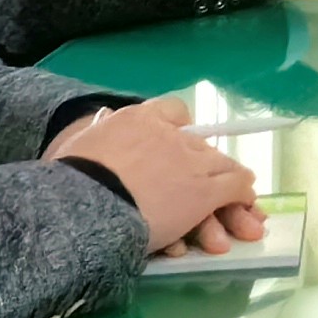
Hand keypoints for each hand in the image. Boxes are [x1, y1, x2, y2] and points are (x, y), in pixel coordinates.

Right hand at [49, 99, 267, 256]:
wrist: (85, 206)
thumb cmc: (70, 182)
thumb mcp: (76, 146)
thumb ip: (97, 138)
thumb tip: (100, 126)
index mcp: (136, 120)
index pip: (170, 111)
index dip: (179, 127)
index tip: (180, 139)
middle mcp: (171, 136)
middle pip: (198, 144)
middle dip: (205, 162)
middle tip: (210, 178)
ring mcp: (191, 162)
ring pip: (221, 165)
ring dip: (231, 182)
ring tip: (244, 193)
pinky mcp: (205, 191)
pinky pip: (234, 186)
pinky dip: (243, 194)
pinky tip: (248, 200)